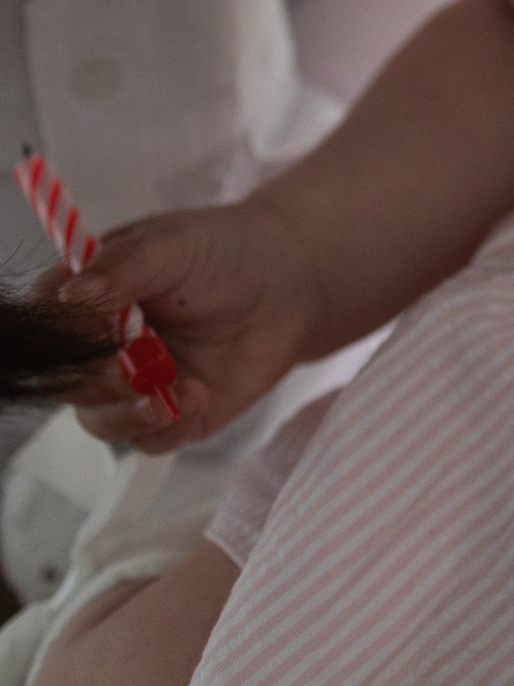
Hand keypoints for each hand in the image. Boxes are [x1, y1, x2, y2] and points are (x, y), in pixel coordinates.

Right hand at [52, 197, 323, 455]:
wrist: (290, 283)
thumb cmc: (225, 252)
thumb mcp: (172, 245)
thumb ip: (122, 267)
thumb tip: (71, 293)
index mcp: (90, 295)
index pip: (50, 321)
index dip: (63, 334)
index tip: (97, 328)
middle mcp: (102, 346)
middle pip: (69, 382)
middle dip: (97, 381)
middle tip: (131, 367)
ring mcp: (135, 385)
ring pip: (102, 421)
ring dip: (127, 413)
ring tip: (165, 392)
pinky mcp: (172, 415)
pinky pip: (151, 441)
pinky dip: (168, 426)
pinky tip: (198, 394)